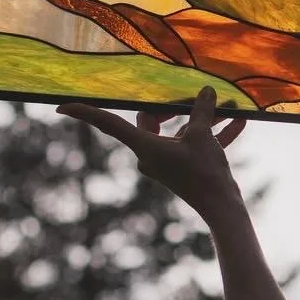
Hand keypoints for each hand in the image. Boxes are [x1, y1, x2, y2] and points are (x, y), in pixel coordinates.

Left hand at [56, 86, 247, 224]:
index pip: (110, 124)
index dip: (87, 113)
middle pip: (154, 120)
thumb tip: (206, 91)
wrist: (222, 208)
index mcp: (145, 146)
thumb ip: (202, 111)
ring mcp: (169, 161)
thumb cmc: (205, 172)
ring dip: (203, 119)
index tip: (62, 108)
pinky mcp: (186, 167)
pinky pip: (196, 144)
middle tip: (200, 98)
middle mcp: (151, 154)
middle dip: (178, 107)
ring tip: (228, 105)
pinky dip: (213, 134)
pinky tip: (238, 122)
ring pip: (181, 131)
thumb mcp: (202, 136)